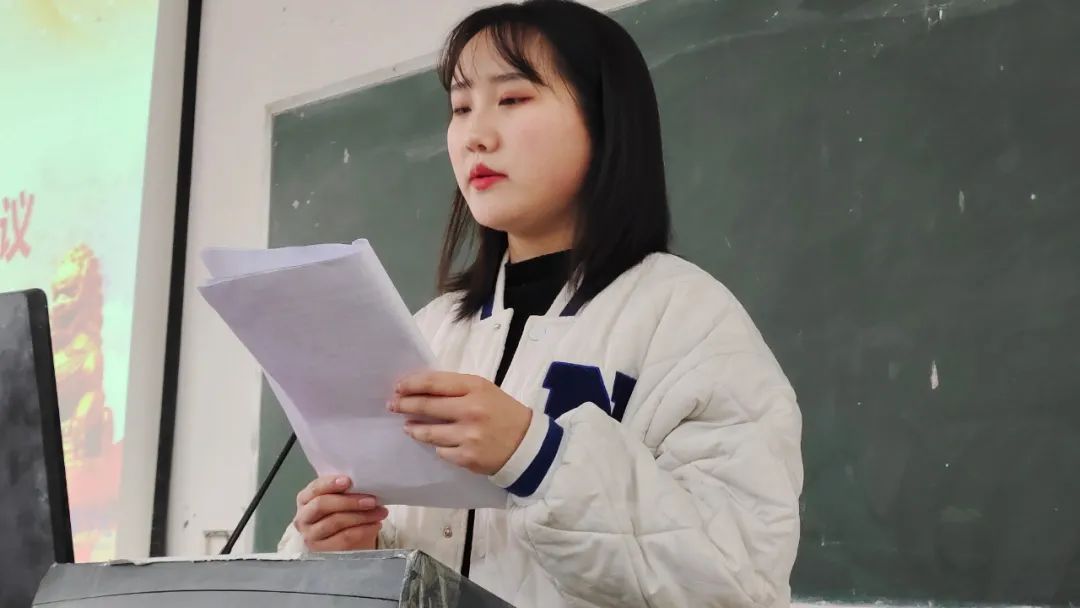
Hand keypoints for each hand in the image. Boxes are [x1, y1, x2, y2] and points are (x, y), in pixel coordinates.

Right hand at [293, 475, 387, 550]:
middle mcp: (303, 518)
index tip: (348, 481)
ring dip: (361, 516)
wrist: (346, 540)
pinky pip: (344, 539)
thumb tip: (363, 483)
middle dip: (349, 501)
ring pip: (335, 522)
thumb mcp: (341, 499)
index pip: (314, 489)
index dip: (330, 484)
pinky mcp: (322, 551)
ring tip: (380, 512)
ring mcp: (310, 536)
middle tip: (372, 500)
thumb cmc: (343, 512)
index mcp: (305, 499)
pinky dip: (363, 530)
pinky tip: (375, 525)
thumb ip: (345, 490)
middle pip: (322, 505)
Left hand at [390, 372, 531, 474]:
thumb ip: (456, 389)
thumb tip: (421, 390)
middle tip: (393, 405)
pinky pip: (441, 450)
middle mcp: (470, 410)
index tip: (398, 387)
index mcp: (475, 388)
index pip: (433, 383)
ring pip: (428, 432)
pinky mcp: (466, 457)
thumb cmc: (503, 413)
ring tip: (408, 426)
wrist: (527, 445)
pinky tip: (436, 442)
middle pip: (426, 406)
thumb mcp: (484, 391)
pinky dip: (437, 446)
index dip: (411, 384)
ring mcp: (468, 435)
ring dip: (413, 428)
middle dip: (404, 405)